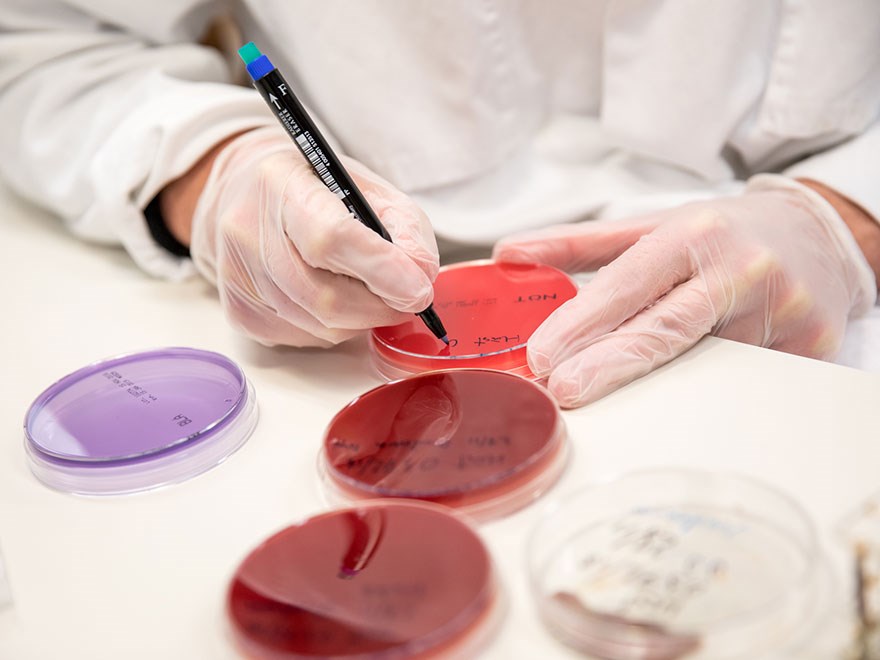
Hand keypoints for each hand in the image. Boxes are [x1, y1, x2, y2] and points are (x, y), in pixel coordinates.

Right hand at [187, 126, 438, 346]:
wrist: (250, 197)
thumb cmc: (318, 191)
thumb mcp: (371, 189)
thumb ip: (405, 228)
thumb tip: (420, 279)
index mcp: (281, 185)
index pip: (331, 239)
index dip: (381, 271)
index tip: (419, 291)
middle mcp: (247, 231)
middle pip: (327, 297)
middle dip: (381, 307)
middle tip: (407, 298)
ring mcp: (238, 278)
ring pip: (321, 326)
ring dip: (361, 319)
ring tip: (367, 290)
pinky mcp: (240, 313)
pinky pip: (307, 338)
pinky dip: (336, 327)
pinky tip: (334, 297)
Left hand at [493, 177, 875, 406]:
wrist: (819, 234)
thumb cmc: (722, 232)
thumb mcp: (651, 226)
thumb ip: (578, 244)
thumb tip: (507, 253)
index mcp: (695, 233)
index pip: (629, 284)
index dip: (583, 323)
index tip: (543, 356)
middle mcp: (741, 269)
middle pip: (664, 330)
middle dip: (607, 366)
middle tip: (563, 393)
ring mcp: (782, 311)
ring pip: (702, 367)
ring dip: (652, 391)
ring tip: (609, 408)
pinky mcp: (810, 348)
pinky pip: (744, 385)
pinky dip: (704, 398)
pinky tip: (675, 409)